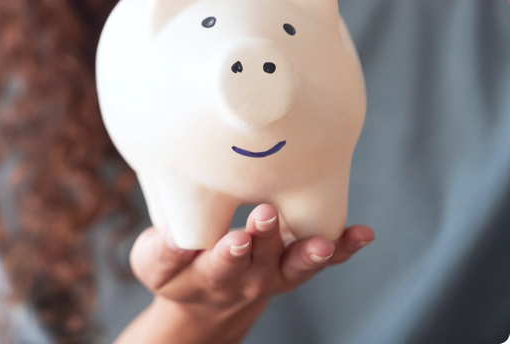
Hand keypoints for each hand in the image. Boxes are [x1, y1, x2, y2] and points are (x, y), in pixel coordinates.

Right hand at [121, 205, 373, 343]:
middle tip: (267, 214)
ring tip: (326, 241)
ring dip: (311, 253)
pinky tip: (363, 234)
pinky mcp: (294, 265)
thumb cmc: (176, 269)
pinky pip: (323, 260)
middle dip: (266, 238)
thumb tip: (175, 234)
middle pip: (260, 261)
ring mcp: (276, 274)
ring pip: (296, 265)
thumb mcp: (154, 264)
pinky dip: (344, 248)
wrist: (205, 304)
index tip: (237, 238)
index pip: (220, 266)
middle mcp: (248, 278)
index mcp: (210, 275)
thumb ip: (163, 250)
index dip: (229, 253)